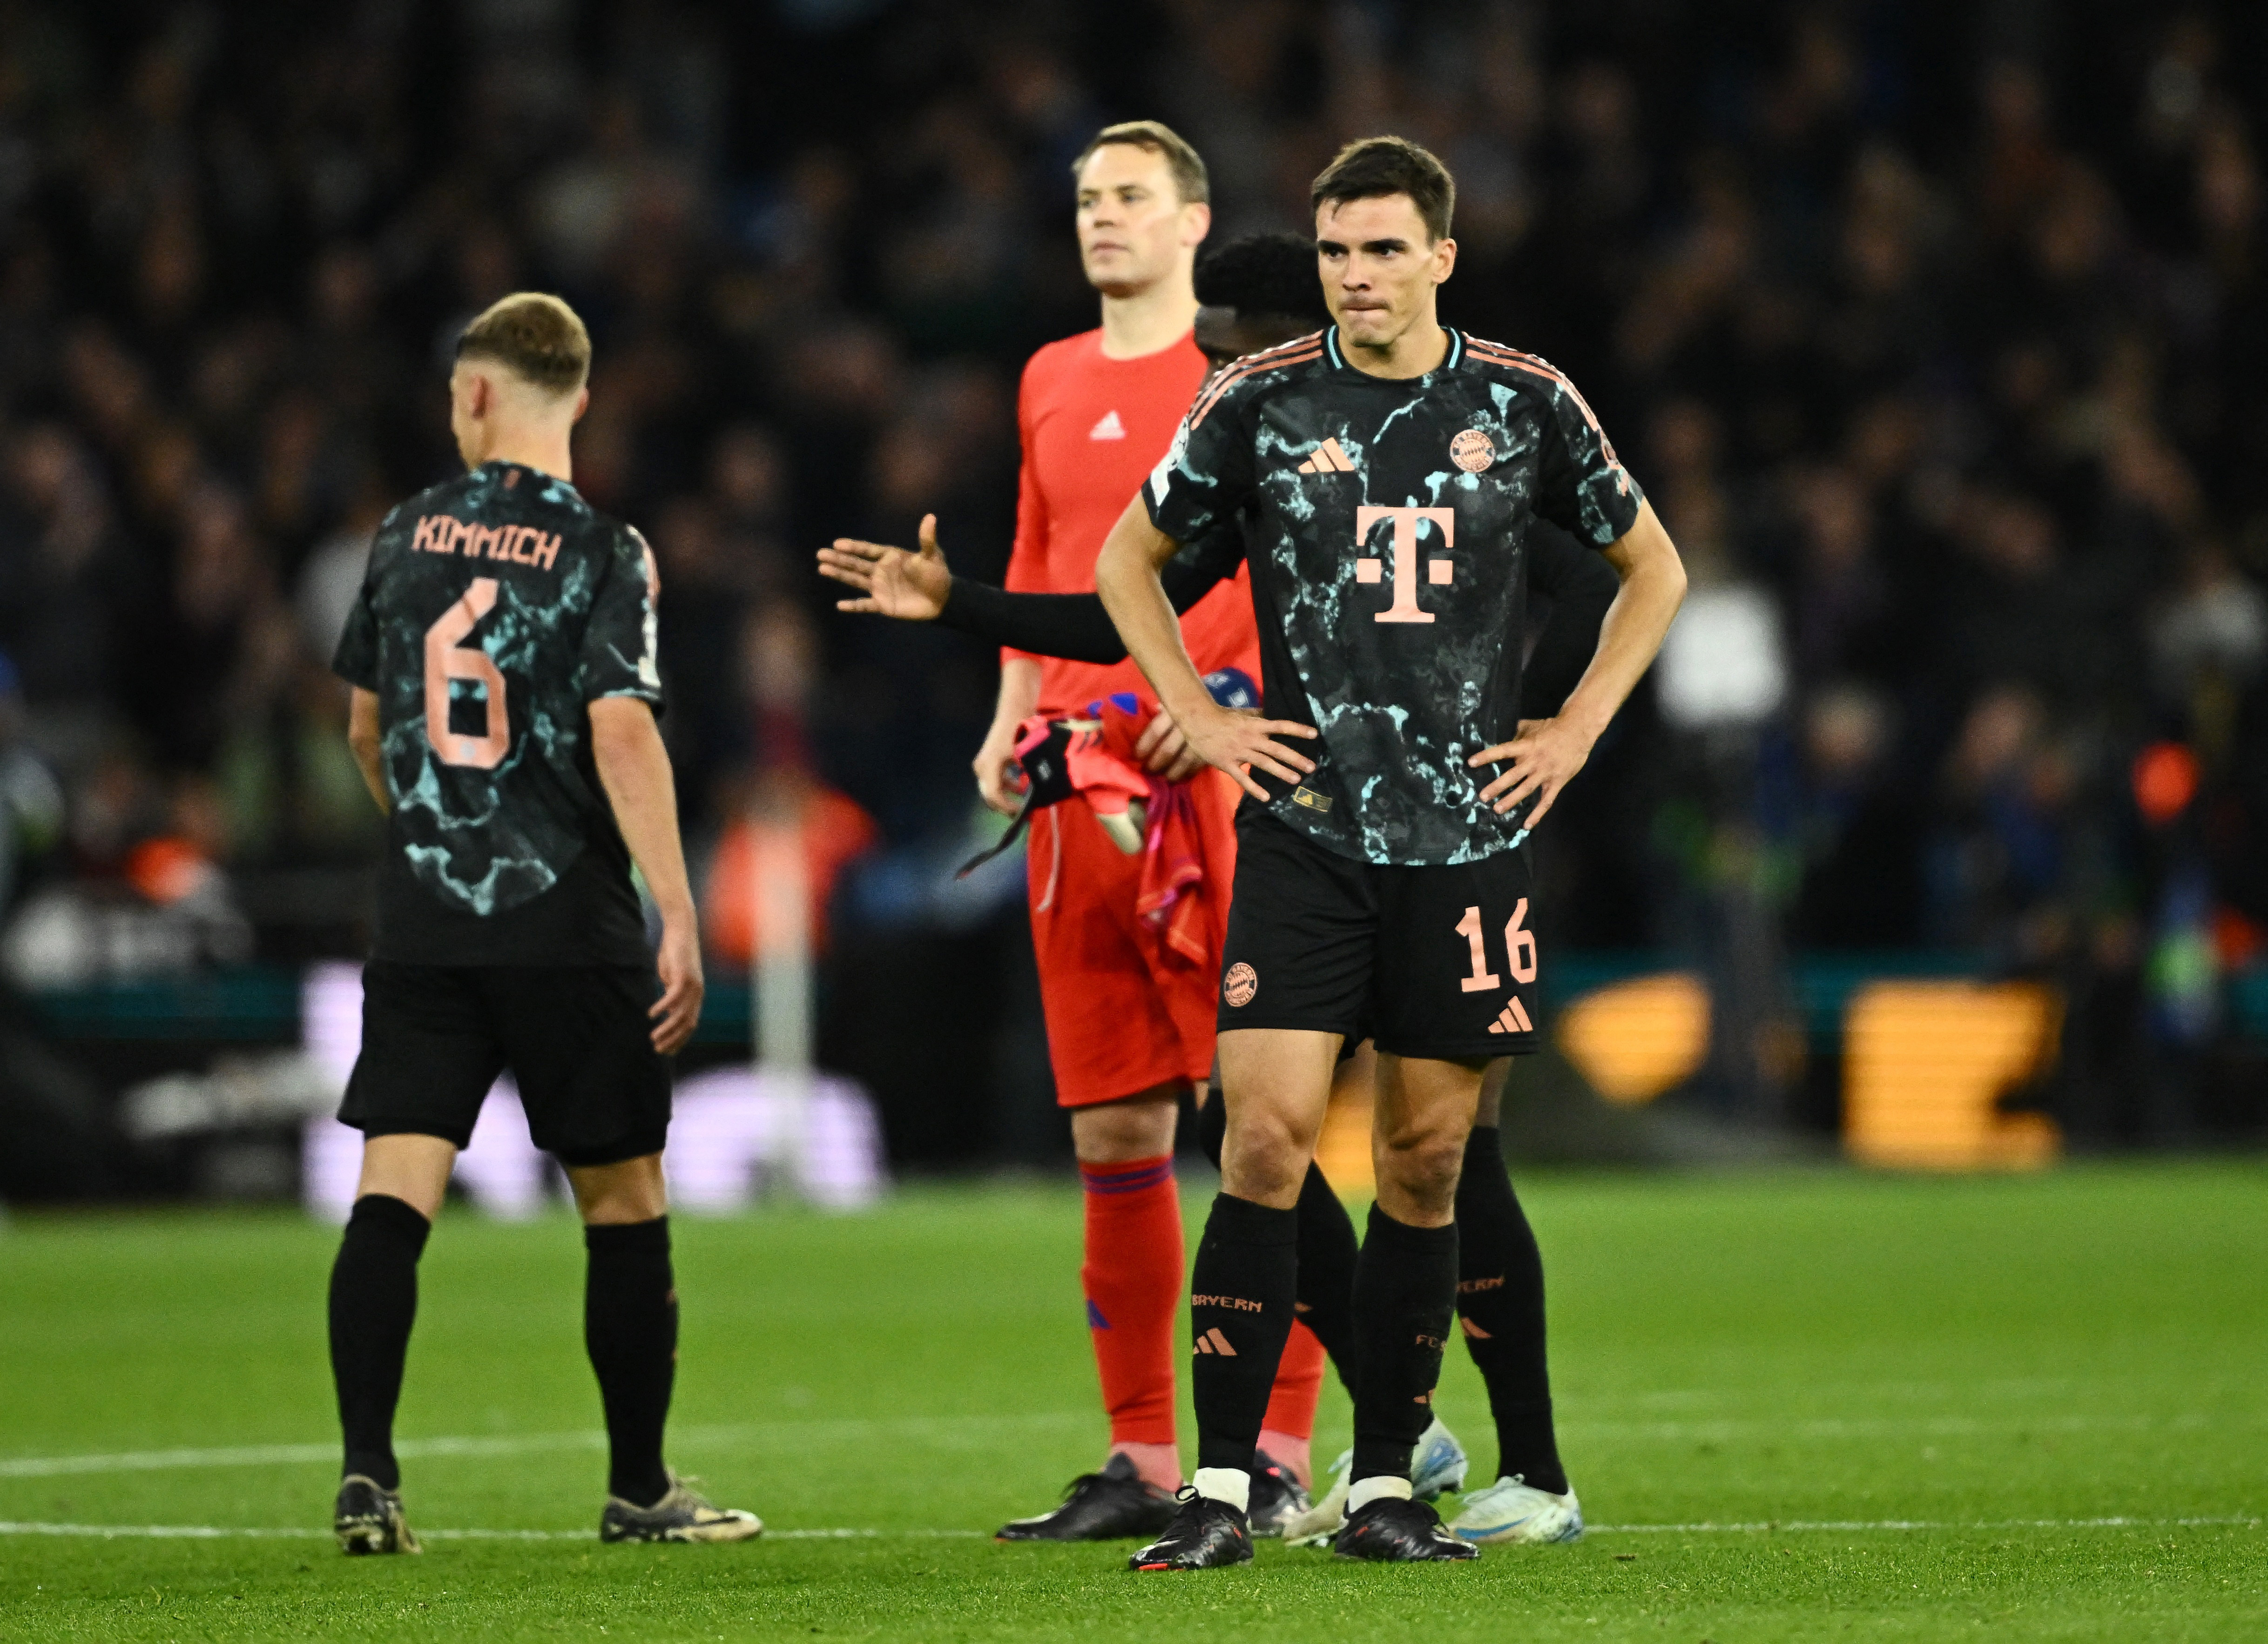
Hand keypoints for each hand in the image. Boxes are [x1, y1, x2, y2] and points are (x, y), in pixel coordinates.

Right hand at [649, 919, 705, 1055]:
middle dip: (673, 1040)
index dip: (679, 1040)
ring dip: (667, 1028)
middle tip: (658, 1049)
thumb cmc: (674, 955)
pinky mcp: (684, 975)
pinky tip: (652, 1014)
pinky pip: (674, 996)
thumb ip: (672, 995)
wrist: (680, 930)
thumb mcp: (672, 979)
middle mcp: (697, 993)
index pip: (690, 1025)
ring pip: (681, 1014)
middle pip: (687, 1024)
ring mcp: (693, 985)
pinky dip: (662, 1007)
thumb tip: (667, 1011)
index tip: (667, 1051)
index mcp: (695, 996)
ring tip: (654, 1037)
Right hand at [817, 513, 951, 619]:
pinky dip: (854, 606)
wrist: (943, 599)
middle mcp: (881, 571)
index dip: (854, 546)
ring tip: (822, 568)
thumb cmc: (937, 574)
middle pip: (856, 563)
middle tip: (820, 554)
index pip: (868, 550)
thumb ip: (927, 539)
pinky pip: (865, 605)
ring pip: (855, 580)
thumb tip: (931, 517)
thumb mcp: (932, 555)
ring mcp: (880, 587)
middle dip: (839, 559)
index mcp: (890, 556)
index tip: (838, 543)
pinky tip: (840, 605)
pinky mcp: (883, 605)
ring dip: (840, 575)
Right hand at [972, 718, 1024, 815]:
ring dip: (1006, 797)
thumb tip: (1033, 798)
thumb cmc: (1019, 732)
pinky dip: (1006, 786)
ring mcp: (982, 764)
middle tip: (1023, 812)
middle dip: (1006, 805)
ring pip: (992, 789)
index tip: (1022, 811)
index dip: (1007, 807)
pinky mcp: (987, 761)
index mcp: (988, 766)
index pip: (994, 795)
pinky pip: (994, 780)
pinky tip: (1020, 787)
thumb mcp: (1025, 757)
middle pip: (989, 796)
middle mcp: (981, 767)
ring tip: (1023, 801)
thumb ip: (1026, 778)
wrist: (1014, 713)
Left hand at [1134, 708, 1205, 781]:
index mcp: (1176, 711)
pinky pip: (1198, 765)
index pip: (1155, 731)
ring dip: (1171, 772)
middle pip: (1168, 750)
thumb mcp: (1175, 704)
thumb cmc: (1191, 707)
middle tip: (1147, 772)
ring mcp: (1202, 739)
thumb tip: (1143, 725)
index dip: (1144, 746)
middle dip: (1155, 764)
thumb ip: (1161, 713)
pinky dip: (1188, 774)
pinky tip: (1181, 778)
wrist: (1222, 711)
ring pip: (1183, 761)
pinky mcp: (1212, 750)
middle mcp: (1189, 725)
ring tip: (1163, 779)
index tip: (1136, 756)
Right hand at [1177, 701, 1318, 800]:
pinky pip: (1243, 778)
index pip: (1281, 726)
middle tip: (1311, 767)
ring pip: (1263, 763)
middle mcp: (1250, 738)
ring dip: (1281, 772)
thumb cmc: (1222, 717)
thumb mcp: (1243, 714)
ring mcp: (1239, 752)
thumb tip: (1275, 715)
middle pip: (1276, 748)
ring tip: (1296, 780)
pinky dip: (1254, 788)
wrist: (1198, 722)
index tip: (1314, 735)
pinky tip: (1267, 797)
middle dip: (1295, 758)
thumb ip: (1260, 716)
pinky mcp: (1227, 764)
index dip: (1298, 730)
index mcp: (1255, 725)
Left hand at [1468, 716, 1595, 827]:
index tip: (1471, 763)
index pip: (1503, 751)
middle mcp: (1534, 761)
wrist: (1578, 731)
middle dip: (1497, 786)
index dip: (1487, 756)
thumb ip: (1518, 733)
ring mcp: (1546, 773)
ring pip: (1526, 789)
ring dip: (1511, 800)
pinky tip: (1527, 825)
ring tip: (1497, 809)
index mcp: (1526, 746)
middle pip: (1512, 775)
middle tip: (1482, 796)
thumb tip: (1506, 737)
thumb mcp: (1533, 726)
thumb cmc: (1553, 727)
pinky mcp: (1557, 782)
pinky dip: (1537, 814)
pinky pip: (1546, 801)